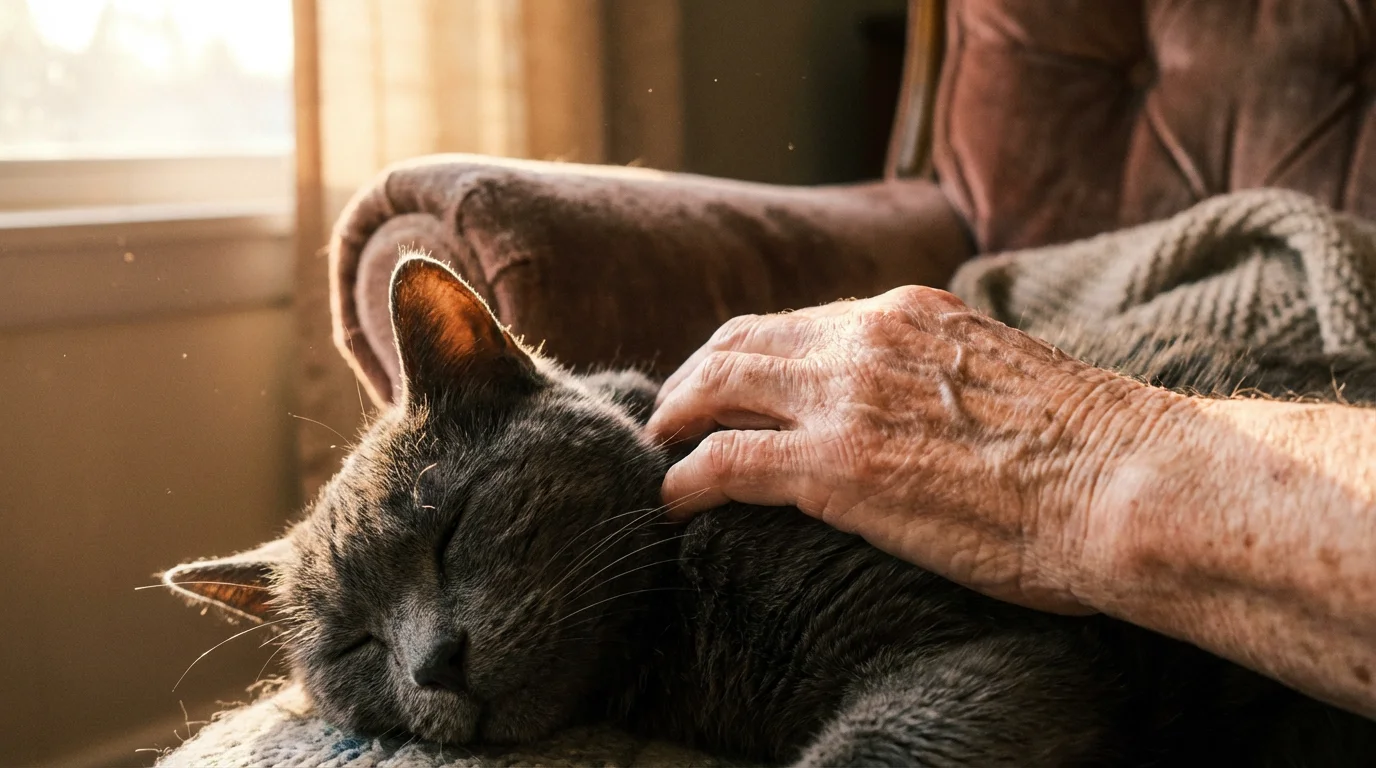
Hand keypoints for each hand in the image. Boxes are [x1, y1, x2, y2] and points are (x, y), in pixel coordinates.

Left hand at [646, 286, 1176, 613]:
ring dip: (677, 416)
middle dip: (697, 374)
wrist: (1126, 484)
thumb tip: (937, 409)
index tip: (733, 382)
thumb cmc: (1093, 452)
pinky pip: (726, 462)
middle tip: (674, 411)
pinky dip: (686, 478)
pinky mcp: (834, 467)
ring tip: (660, 446)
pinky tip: (673, 500)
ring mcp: (846, 399)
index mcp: (911, 314)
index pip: (803, 322)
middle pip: (743, 341)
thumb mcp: (1011, 379)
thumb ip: (952, 376)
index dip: (754, 352)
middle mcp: (867, 339)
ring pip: (718, 386)